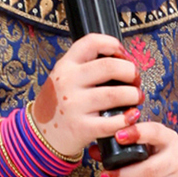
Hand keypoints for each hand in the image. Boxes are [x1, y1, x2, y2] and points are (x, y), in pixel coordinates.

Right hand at [31, 34, 143, 157]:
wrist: (41, 134)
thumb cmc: (59, 104)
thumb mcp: (63, 77)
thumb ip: (86, 66)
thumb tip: (123, 61)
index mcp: (65, 65)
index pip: (92, 42)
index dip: (114, 45)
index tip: (123, 55)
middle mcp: (68, 82)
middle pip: (110, 66)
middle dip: (130, 71)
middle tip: (135, 79)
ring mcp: (74, 105)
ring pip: (116, 94)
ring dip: (133, 95)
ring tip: (135, 98)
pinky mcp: (81, 128)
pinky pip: (112, 122)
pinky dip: (128, 119)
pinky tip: (131, 117)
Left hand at [89, 121, 177, 176]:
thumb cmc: (157, 151)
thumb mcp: (146, 140)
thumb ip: (121, 142)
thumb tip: (94, 150)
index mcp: (168, 138)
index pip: (154, 132)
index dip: (136, 133)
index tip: (117, 136)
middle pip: (150, 170)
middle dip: (123, 175)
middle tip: (106, 175)